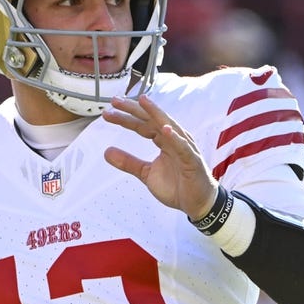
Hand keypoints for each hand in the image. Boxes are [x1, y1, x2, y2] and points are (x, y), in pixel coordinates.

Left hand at [102, 94, 217, 218]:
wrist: (197, 203)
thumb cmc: (177, 185)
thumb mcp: (146, 173)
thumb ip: (128, 162)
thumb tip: (106, 152)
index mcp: (163, 140)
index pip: (142, 124)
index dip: (126, 118)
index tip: (108, 112)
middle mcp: (174, 139)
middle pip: (152, 120)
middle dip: (134, 109)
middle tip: (115, 100)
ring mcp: (184, 147)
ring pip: (168, 126)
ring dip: (155, 114)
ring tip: (142, 102)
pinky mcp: (192, 160)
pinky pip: (182, 147)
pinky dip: (175, 137)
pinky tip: (165, 129)